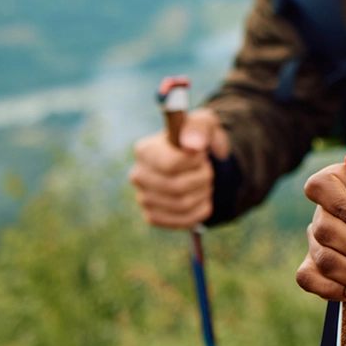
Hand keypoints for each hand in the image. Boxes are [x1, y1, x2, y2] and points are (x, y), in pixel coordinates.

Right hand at [128, 111, 228, 228]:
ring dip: (204, 193)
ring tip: (203, 181)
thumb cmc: (198, 139)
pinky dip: (201, 210)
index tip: (201, 154)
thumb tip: (192, 146)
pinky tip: (201, 197)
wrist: (198, 161)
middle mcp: (138, 175)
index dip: (195, 162)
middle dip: (202, 178)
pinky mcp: (153, 217)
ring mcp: (143, 198)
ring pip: (183, 205)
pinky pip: (183, 221)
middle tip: (206, 169)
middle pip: (178, 187)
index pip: (171, 165)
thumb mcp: (204, 124)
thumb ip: (199, 128)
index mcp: (145, 150)